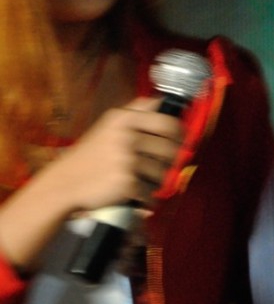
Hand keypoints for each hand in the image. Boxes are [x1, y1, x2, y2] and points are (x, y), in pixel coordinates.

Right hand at [44, 98, 183, 213]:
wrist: (63, 184)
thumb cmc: (91, 156)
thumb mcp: (109, 127)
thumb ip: (136, 113)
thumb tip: (166, 103)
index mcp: (124, 119)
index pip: (168, 122)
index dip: (179, 133)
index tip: (180, 141)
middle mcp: (127, 136)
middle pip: (171, 149)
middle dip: (171, 160)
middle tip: (162, 165)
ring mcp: (127, 159)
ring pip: (163, 172)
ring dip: (157, 181)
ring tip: (141, 181)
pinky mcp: (127, 182)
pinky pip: (151, 192)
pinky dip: (147, 199)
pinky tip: (136, 196)